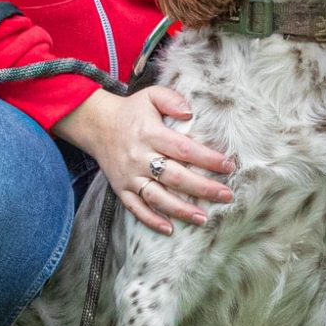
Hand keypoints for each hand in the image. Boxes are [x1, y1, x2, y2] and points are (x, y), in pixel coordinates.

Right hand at [54, 87, 233, 234]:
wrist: (96, 124)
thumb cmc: (131, 111)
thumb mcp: (151, 95)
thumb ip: (172, 100)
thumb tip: (190, 113)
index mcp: (151, 134)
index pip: (184, 149)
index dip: (207, 159)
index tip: (228, 166)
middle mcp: (140, 157)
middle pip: (175, 177)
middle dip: (203, 188)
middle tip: (226, 196)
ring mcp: (130, 176)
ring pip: (157, 197)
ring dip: (181, 210)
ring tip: (203, 218)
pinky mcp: (120, 188)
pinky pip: (135, 208)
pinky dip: (151, 220)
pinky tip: (169, 229)